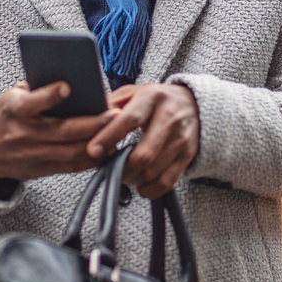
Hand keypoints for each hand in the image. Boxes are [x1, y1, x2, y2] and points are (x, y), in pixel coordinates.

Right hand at [0, 82, 117, 181]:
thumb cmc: (6, 116)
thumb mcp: (10, 97)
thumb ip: (35, 87)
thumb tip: (69, 74)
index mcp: (13, 110)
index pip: (31, 103)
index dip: (48, 96)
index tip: (67, 86)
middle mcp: (23, 134)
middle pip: (62, 131)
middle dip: (92, 123)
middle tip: (115, 114)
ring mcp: (33, 155)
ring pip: (72, 152)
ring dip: (98, 142)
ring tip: (118, 130)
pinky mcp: (42, 170)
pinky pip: (72, 166)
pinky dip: (92, 158)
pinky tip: (108, 148)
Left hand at [87, 84, 199, 198]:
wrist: (194, 104)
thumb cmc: (156, 100)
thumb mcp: (133, 92)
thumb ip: (111, 104)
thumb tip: (88, 119)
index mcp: (152, 98)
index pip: (128, 120)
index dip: (109, 137)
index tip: (92, 150)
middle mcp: (169, 117)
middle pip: (144, 153)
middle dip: (122, 167)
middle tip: (110, 168)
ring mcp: (181, 138)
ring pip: (154, 170)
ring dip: (133, 178)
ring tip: (124, 174)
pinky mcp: (188, 155)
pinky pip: (168, 181)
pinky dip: (150, 189)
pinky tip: (141, 185)